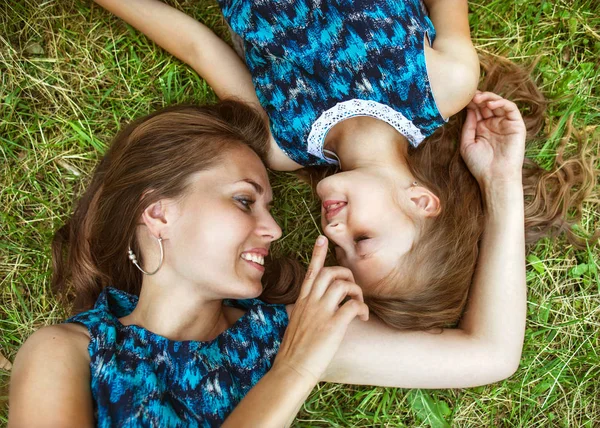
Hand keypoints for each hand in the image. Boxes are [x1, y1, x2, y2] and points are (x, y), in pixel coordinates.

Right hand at [273, 236, 368, 383]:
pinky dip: (362, 309)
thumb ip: (305, 312)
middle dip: (347, 275)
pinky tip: (363, 318)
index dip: (318, 254)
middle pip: (331, 273)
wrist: (291, 370)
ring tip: (359, 305)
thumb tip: (313, 308)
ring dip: (356, 292)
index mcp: (301, 301)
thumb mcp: (296, 324)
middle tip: (353, 289)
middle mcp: (311, 302)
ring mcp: (322, 312)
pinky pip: (354, 305)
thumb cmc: (294, 352)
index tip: (322, 238)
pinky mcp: (334, 325)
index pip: (310, 271)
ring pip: (344, 285)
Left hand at [460, 91, 526, 187]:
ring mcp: (505, 124)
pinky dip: (501, 102)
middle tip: (469, 96)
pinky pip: (511, 108)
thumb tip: (469, 109)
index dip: (470, 103)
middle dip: (478, 98)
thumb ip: (468, 126)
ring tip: (478, 99)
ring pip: (499, 103)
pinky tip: (491, 104)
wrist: (495, 177)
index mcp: (482, 128)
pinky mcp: (517, 125)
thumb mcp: (467, 143)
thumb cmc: (480, 164)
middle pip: (487, 105)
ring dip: (489, 98)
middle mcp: (494, 124)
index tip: (461, 98)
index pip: (477, 110)